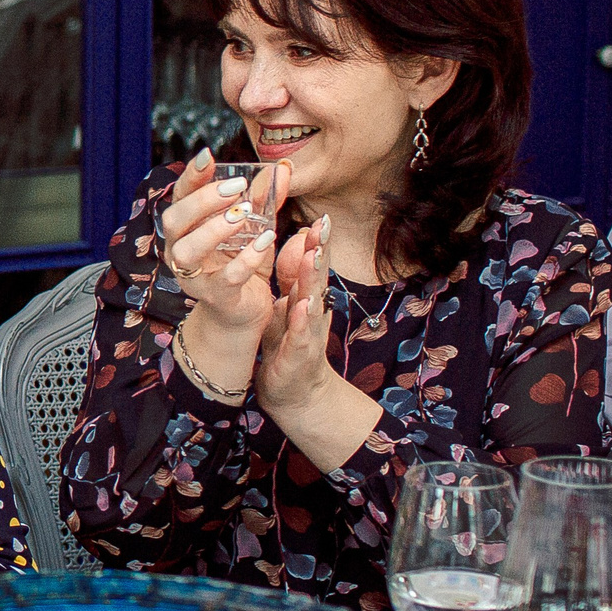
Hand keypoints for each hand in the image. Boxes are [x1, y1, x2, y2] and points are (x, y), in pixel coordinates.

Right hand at [157, 151, 286, 335]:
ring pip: (188, 251)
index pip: (180, 197)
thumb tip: (281, 167)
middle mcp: (181, 251)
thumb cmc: (243, 265)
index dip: (191, 176)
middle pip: (174, 220)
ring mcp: (194, 277)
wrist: (243, 314)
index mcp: (187, 229)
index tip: (207, 155)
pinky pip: (224, 278)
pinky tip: (264, 243)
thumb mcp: (255, 229)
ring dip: (212, 230)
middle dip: (202, 200)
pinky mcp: (215, 297)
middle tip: (235, 187)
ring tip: (241, 215)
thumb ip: (266, 200)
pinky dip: (244, 259)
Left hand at [254, 221, 334, 418]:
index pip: (314, 266)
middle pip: (318, 278)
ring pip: (312, 303)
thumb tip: (300, 241)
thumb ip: (293, 278)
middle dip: (321, 252)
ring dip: (313, 280)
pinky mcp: (297, 356)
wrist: (295, 394)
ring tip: (313, 255)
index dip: (317, 242)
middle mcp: (312, 314)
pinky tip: (301, 305)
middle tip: (323, 225)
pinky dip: (300, 320)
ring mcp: (307, 335)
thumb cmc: (289, 346)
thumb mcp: (288, 307)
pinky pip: (299, 336)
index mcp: (307, 300)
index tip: (321, 217)